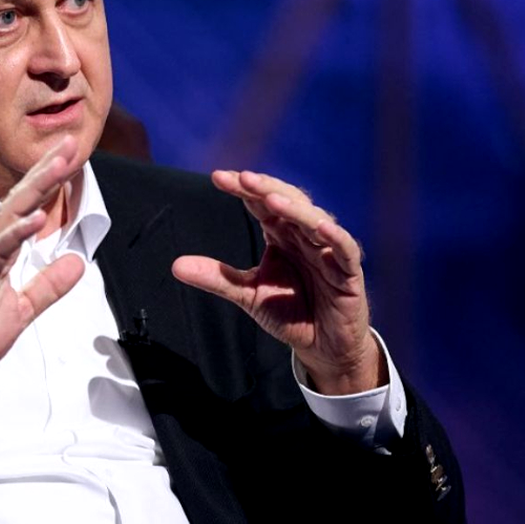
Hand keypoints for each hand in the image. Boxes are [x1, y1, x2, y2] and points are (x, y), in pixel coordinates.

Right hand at [0, 137, 85, 429]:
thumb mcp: (21, 310)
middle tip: (68, 144)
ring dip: (34, 190)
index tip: (70, 159)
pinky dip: (15, 234)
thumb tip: (77, 262)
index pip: (26, 211)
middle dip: (44, 172)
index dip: (48, 185)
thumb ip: (48, 286)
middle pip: (18, 202)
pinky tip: (34, 218)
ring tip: (57, 167)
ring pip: (7, 217)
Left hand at [171, 170, 383, 394]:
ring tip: (271, 199)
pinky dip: (334, 236)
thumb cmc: (290, 312)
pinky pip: (345, 249)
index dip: (243, 190)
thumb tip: (175, 265)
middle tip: (241, 178)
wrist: (322, 347)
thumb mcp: (247, 294)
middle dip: (265, 188)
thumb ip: (217, 277)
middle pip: (288, 201)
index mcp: (282, 234)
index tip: (218, 177)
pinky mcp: (349, 273)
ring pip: (314, 220)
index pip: (261, 204)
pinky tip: (319, 227)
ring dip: (294, 208)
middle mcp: (305, 236)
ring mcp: (328, 251)